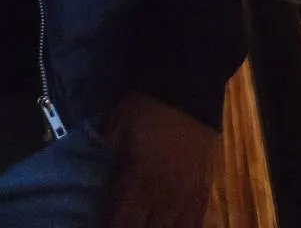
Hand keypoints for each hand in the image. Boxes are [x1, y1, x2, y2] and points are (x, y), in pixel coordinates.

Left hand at [103, 91, 220, 227]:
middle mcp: (166, 194)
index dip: (112, 226)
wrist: (187, 86)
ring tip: (149, 222)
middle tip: (127, 220)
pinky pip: (197, 221)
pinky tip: (175, 225)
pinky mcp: (206, 188)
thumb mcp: (117, 124)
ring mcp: (189, 194)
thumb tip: (94, 169)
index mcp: (140, 179)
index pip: (123, 221)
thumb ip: (106, 151)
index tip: (105, 222)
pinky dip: (185, 227)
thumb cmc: (147, 105)